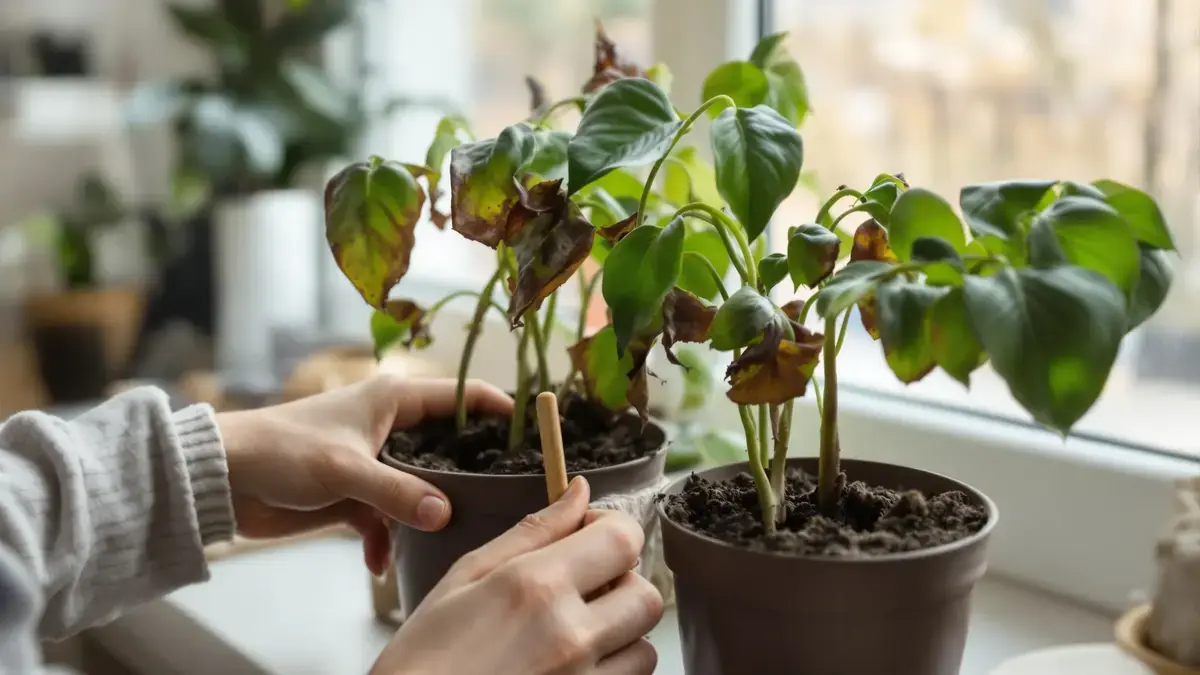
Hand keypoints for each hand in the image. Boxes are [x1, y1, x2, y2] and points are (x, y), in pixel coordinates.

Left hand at [216, 375, 511, 573]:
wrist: (222, 478)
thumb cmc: (283, 451)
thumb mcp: (346, 471)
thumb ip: (399, 493)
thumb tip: (445, 514)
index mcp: (394, 400)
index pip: (460, 396)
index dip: (496, 407)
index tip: (532, 428)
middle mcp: (389, 427)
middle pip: (446, 448)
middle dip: (464, 476)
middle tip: (497, 498)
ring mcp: (372, 462)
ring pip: (418, 489)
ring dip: (419, 517)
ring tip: (431, 540)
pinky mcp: (353, 494)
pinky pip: (385, 519)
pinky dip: (383, 540)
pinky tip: (376, 562)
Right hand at [372, 476, 661, 674]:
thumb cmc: (425, 656)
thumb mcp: (465, 577)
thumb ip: (531, 532)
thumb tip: (579, 492)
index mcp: (536, 586)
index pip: (623, 539)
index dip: (614, 530)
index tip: (589, 536)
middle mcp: (569, 636)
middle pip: (647, 596)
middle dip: (623, 586)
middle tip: (584, 592)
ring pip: (645, 648)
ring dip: (620, 636)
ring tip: (574, 637)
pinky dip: (610, 672)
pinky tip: (570, 668)